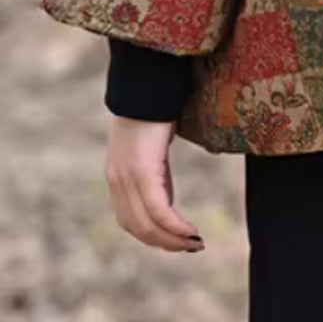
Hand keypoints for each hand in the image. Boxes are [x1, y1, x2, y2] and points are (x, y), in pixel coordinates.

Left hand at [104, 115, 205, 252]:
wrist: (146, 84)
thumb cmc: (153, 109)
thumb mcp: (151, 148)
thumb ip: (154, 173)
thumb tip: (166, 197)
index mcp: (118, 176)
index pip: (131, 220)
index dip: (154, 237)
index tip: (177, 242)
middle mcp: (118, 181)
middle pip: (138, 227)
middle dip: (166, 243)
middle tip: (191, 248)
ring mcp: (128, 176)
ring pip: (147, 224)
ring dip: (172, 239)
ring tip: (194, 243)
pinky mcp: (143, 170)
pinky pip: (158, 209)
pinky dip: (175, 226)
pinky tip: (190, 231)